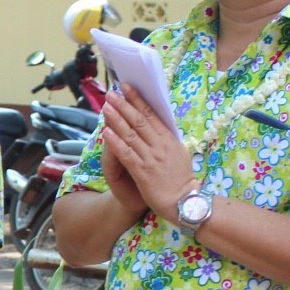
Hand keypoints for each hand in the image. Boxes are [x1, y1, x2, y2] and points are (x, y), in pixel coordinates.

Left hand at [100, 86, 194, 223]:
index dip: (138, 100)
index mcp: (169, 139)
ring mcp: (151, 158)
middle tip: (112, 93)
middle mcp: (160, 145)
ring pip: (131, 134)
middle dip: (124, 105)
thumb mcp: (178, 153)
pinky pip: (127, 154)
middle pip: (139, 121)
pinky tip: (106, 133)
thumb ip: (166, 139)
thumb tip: (158, 124)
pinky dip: (116, 143)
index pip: (152, 115)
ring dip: (117, 120)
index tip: (128, 88)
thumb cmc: (180, 178)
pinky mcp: (143, 172)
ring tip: (106, 107)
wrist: (184, 201)